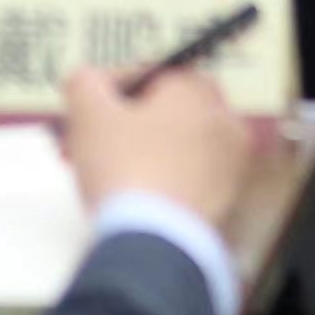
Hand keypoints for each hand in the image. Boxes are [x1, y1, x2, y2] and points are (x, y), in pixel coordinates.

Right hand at [55, 62, 258, 234]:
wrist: (155, 239)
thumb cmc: (123, 166)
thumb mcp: (91, 117)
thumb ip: (85, 85)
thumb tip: (85, 77)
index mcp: (197, 91)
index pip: (152, 75)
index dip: (114, 89)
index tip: (89, 109)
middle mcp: (223, 120)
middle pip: (166, 112)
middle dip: (125, 123)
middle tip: (91, 141)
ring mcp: (229, 161)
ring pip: (176, 145)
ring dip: (141, 151)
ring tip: (103, 170)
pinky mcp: (224, 197)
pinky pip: (187, 177)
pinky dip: (161, 178)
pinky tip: (131, 195)